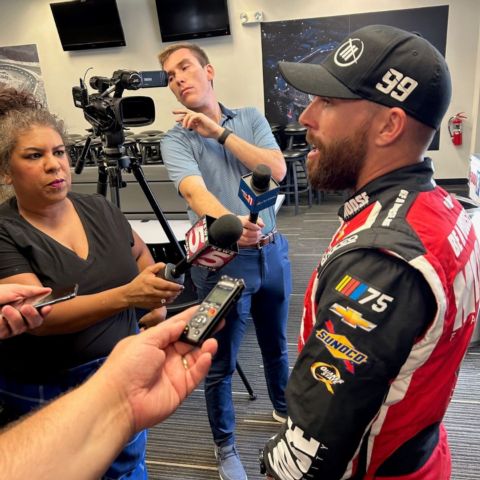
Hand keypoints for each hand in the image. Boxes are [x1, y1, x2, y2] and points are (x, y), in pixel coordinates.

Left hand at [0, 284, 52, 338]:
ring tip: (6, 308)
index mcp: (26, 307)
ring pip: (21, 328)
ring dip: (14, 317)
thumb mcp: (15, 290)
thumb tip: (48, 290)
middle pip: (35, 323)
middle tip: (26, 307)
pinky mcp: (2, 333)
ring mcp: (10, 327)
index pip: (41, 313)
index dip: (45, 312)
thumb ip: (32, 291)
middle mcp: (20, 319)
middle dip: (32, 315)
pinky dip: (2, 322)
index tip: (47, 307)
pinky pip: (6, 331)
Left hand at [97, 306, 216, 431]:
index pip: (177, 326)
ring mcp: (173, 372)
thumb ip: (167, 330)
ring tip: (212, 340)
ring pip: (196, 356)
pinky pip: (197, 373)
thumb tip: (182, 321)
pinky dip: (204, 363)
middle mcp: (164, 356)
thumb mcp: (146, 339)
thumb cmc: (123, 370)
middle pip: (189, 340)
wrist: (119, 402)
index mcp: (154, 342)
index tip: (205, 310)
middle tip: (216, 321)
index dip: (191, 318)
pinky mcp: (181, 388)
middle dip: (203, 330)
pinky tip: (207, 355)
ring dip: (206, 346)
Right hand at [123, 263, 183, 308]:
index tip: (180, 285)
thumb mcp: (146, 271)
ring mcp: (152, 300)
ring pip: (167, 299)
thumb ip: (157, 266)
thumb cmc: (138, 283)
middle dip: (177, 291)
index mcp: (151, 282)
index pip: (166, 285)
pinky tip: (170, 297)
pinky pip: (163, 304)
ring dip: (174, 296)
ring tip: (177, 292)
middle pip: (168, 293)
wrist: (129, 295)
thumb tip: (165, 265)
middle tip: (180, 288)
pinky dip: (169, 301)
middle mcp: (152, 292)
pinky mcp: (152, 305)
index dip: (175, 286)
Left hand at [173, 109, 222, 138]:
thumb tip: (184, 124)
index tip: (176, 120)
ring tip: (184, 127)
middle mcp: (197, 116)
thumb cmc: (207, 132)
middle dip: (179, 111)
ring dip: (184, 120)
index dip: (181, 117)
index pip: (187, 116)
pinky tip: (188, 126)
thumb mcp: (197, 129)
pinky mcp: (201, 116)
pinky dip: (189, 121)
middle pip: (187, 111)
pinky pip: (192, 117)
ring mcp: (199, 115)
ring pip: (188, 114)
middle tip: (173, 112)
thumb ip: (191, 126)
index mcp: (196, 119)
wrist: (215, 133)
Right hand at [237, 215, 264, 246]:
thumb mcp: (250, 218)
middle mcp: (237, 228)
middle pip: (247, 232)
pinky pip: (246, 243)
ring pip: (247, 239)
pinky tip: (256, 239)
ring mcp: (237, 236)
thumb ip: (258, 220)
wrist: (235, 226)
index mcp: (240, 221)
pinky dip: (252, 241)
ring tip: (258, 236)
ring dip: (255, 238)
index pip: (247, 223)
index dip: (254, 226)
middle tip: (260, 233)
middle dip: (255, 233)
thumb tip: (262, 225)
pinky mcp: (238, 241)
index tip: (259, 228)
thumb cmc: (244, 222)